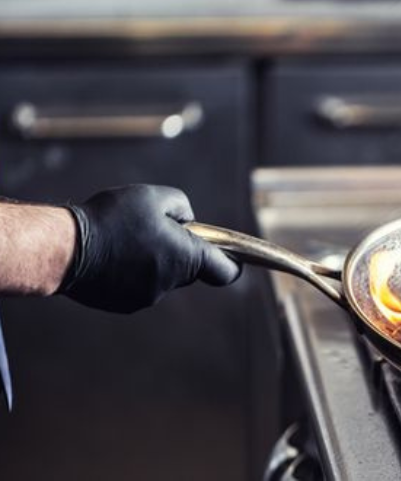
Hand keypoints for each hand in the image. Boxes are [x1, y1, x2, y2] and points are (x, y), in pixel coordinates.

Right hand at [59, 185, 240, 312]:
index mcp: (187, 258)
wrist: (65, 248)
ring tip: (125, 238)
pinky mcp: (123, 304)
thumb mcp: (156, 196)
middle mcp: (170, 283)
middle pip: (188, 270)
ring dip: (153, 260)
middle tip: (155, 229)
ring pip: (161, 276)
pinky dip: (132, 272)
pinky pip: (138, 285)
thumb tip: (186, 222)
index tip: (235, 259)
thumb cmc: (113, 218)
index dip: (232, 264)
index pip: (225, 271)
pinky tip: (111, 254)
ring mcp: (146, 297)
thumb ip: (182, 207)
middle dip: (180, 251)